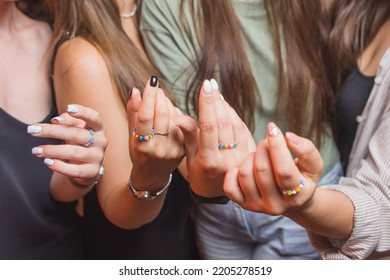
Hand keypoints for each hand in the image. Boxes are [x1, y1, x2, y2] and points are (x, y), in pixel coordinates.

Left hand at [27, 104, 106, 187]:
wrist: (87, 166)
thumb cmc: (78, 142)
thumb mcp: (76, 129)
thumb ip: (68, 121)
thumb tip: (56, 121)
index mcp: (98, 128)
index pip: (94, 118)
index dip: (83, 112)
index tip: (68, 107)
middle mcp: (101, 141)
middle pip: (76, 134)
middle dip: (53, 131)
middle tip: (32, 130)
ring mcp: (97, 157)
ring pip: (74, 152)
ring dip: (52, 150)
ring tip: (36, 150)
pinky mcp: (92, 172)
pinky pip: (75, 170)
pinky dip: (59, 166)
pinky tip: (47, 162)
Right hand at [127, 76, 184, 189]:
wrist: (153, 174)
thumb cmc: (139, 151)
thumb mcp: (131, 134)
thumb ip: (133, 112)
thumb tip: (136, 90)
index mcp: (142, 146)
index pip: (145, 116)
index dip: (149, 97)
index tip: (151, 81)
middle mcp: (159, 149)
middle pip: (162, 114)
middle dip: (159, 96)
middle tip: (155, 88)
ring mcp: (174, 150)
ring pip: (174, 116)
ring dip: (168, 103)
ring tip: (161, 100)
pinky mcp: (185, 148)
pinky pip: (183, 123)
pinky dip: (176, 112)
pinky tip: (170, 111)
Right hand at [177, 79, 255, 197]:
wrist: (217, 192)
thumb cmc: (199, 173)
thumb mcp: (189, 158)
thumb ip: (188, 136)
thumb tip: (180, 117)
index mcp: (209, 162)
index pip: (209, 127)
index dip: (207, 104)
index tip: (205, 86)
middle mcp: (228, 160)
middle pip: (223, 123)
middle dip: (216, 101)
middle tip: (210, 84)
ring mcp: (242, 158)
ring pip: (236, 124)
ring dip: (226, 106)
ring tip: (216, 93)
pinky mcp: (251, 154)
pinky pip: (243, 129)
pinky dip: (234, 115)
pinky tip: (225, 105)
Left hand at [224, 122, 322, 213]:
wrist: (291, 199)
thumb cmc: (302, 176)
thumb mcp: (313, 165)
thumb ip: (306, 150)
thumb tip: (288, 136)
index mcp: (296, 195)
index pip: (283, 170)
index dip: (277, 146)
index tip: (272, 128)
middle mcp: (276, 205)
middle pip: (261, 170)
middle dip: (262, 148)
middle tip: (267, 142)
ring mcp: (257, 206)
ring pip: (245, 174)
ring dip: (250, 157)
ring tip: (259, 156)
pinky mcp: (243, 205)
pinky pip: (230, 187)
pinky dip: (234, 173)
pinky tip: (246, 167)